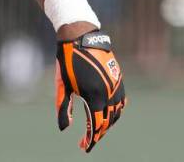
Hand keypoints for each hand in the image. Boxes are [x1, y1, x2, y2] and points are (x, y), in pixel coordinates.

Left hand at [56, 30, 126, 152]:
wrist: (80, 36)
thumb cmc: (67, 60)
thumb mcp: (62, 85)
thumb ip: (63, 107)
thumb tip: (64, 128)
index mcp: (94, 96)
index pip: (96, 125)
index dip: (90, 139)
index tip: (83, 147)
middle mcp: (109, 93)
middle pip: (108, 122)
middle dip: (98, 133)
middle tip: (86, 141)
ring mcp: (117, 86)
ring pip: (117, 113)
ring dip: (107, 124)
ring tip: (96, 129)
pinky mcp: (119, 80)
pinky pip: (121, 102)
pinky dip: (116, 112)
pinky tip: (107, 114)